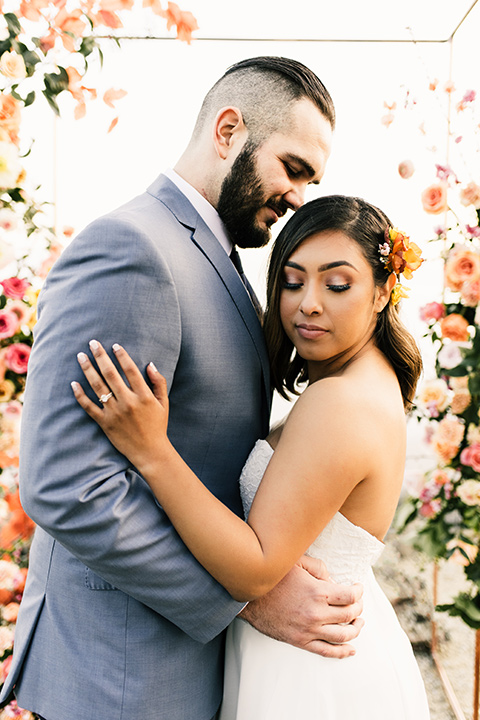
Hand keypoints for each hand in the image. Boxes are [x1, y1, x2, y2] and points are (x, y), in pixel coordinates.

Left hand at [72, 340, 169, 471]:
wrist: (150, 452)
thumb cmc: (157, 426)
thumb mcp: (163, 403)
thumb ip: (158, 382)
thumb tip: (150, 364)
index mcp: (143, 396)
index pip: (130, 370)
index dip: (122, 356)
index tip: (114, 345)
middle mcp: (128, 402)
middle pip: (111, 374)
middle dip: (100, 356)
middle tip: (92, 343)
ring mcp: (114, 413)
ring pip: (98, 387)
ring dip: (88, 369)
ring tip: (81, 356)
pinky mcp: (105, 423)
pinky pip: (89, 407)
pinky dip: (80, 395)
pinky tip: (74, 383)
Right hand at [238, 555, 363, 657]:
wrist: (250, 597)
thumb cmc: (274, 577)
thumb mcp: (297, 562)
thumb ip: (319, 567)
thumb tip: (333, 580)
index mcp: (318, 592)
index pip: (350, 596)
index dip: (359, 592)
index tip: (358, 588)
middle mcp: (316, 613)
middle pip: (349, 615)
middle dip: (358, 608)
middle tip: (358, 603)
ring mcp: (309, 629)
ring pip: (343, 635)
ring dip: (355, 630)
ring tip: (359, 623)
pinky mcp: (301, 641)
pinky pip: (326, 651)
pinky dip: (342, 652)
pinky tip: (351, 649)